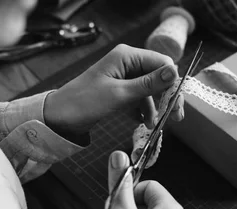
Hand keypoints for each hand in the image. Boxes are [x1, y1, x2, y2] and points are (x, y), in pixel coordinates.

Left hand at [43, 44, 184, 135]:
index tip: (176, 104)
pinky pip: (139, 97)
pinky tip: (143, 122)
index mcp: (126, 56)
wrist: (59, 118)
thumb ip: (148, 84)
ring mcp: (123, 76)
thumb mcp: (119, 95)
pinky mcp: (119, 90)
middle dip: (166, 97)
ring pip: (150, 89)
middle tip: (174, 117)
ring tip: (154, 125)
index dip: (172, 82)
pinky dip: (143, 110)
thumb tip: (174, 72)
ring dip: (155, 107)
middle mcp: (126, 62)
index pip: (161, 63)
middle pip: (158, 76)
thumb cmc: (84, 103)